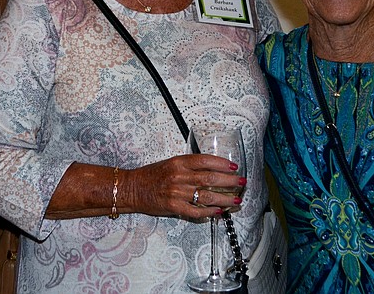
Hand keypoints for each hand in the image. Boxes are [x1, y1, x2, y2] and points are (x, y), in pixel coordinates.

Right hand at [121, 154, 244, 219]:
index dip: (222, 163)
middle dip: (229, 181)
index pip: (205, 160)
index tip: (234, 166)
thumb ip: (189, 166)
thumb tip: (212, 169)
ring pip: (206, 196)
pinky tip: (219, 212)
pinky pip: (196, 211)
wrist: (133, 188)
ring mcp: (177, 192)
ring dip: (224, 198)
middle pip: (210, 178)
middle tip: (241, 182)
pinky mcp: (174, 207)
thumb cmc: (151, 176)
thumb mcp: (170, 163)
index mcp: (179, 162)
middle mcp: (179, 176)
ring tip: (235, 199)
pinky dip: (209, 212)